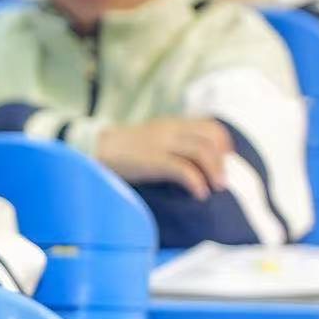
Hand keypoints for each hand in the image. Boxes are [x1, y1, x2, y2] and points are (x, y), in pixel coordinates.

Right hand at [95, 118, 232, 199]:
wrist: (94, 150)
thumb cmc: (122, 152)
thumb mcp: (151, 140)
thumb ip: (171, 145)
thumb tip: (193, 164)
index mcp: (171, 124)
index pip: (209, 126)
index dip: (224, 144)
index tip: (225, 162)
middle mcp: (170, 130)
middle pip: (211, 137)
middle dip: (223, 159)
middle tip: (222, 180)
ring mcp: (161, 144)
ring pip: (202, 152)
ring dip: (214, 171)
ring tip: (215, 188)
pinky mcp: (152, 160)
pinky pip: (183, 169)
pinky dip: (196, 182)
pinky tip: (199, 194)